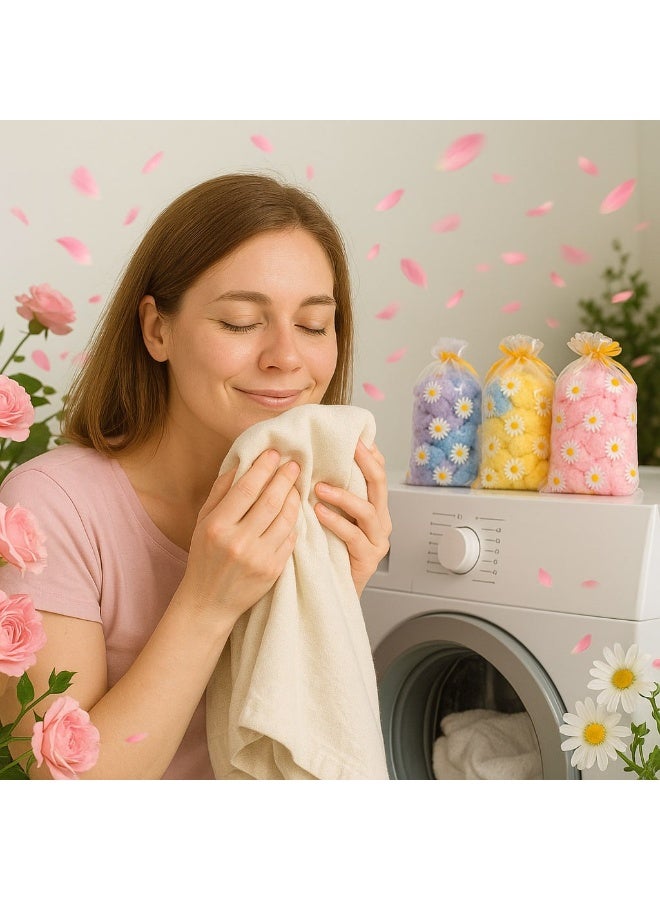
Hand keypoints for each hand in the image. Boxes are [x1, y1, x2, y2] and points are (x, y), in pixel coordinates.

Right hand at [180, 449, 300, 623]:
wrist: (209, 601)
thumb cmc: (204, 556)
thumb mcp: (203, 521)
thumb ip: (220, 491)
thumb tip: (241, 462)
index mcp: (218, 526)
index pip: (246, 489)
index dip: (263, 468)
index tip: (274, 454)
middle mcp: (238, 541)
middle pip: (270, 500)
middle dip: (285, 478)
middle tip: (293, 464)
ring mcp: (258, 557)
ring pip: (285, 518)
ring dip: (294, 498)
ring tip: (295, 486)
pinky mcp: (273, 570)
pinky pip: (290, 538)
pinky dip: (293, 522)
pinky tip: (292, 511)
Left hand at [314, 439, 390, 596]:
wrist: (329, 591)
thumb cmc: (326, 551)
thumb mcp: (329, 516)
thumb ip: (328, 493)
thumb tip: (310, 462)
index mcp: (373, 508)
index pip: (376, 474)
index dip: (369, 454)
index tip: (354, 436)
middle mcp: (380, 521)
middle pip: (379, 484)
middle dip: (365, 463)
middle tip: (347, 448)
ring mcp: (377, 540)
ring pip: (367, 510)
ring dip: (343, 495)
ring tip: (319, 488)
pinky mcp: (368, 559)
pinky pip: (354, 536)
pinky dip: (336, 522)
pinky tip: (320, 513)